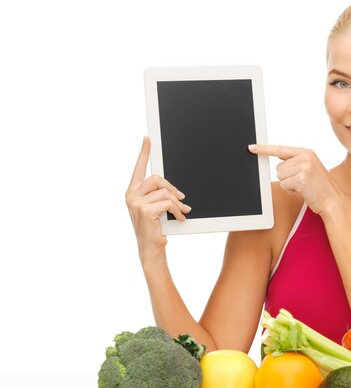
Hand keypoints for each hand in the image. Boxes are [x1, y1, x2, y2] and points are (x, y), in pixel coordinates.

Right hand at [125, 137, 190, 258]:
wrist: (151, 248)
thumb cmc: (154, 228)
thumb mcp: (155, 208)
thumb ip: (158, 195)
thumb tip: (173, 189)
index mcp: (133, 191)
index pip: (139, 168)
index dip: (144, 152)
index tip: (147, 139)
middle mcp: (131, 195)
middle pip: (157, 178)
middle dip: (173, 189)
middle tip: (182, 199)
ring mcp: (136, 202)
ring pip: (165, 192)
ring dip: (177, 203)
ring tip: (182, 212)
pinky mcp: (145, 210)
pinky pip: (168, 203)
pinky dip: (177, 211)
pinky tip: (179, 218)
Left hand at [249, 144, 342, 213]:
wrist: (332, 200)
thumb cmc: (320, 187)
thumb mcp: (310, 169)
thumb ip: (295, 162)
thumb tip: (278, 161)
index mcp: (307, 152)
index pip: (281, 149)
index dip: (264, 149)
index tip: (252, 147)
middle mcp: (305, 157)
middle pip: (278, 167)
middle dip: (286, 177)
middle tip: (301, 182)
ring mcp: (304, 167)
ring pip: (280, 176)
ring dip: (288, 184)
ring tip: (303, 186)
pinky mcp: (301, 179)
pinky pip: (284, 184)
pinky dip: (290, 190)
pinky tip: (302, 191)